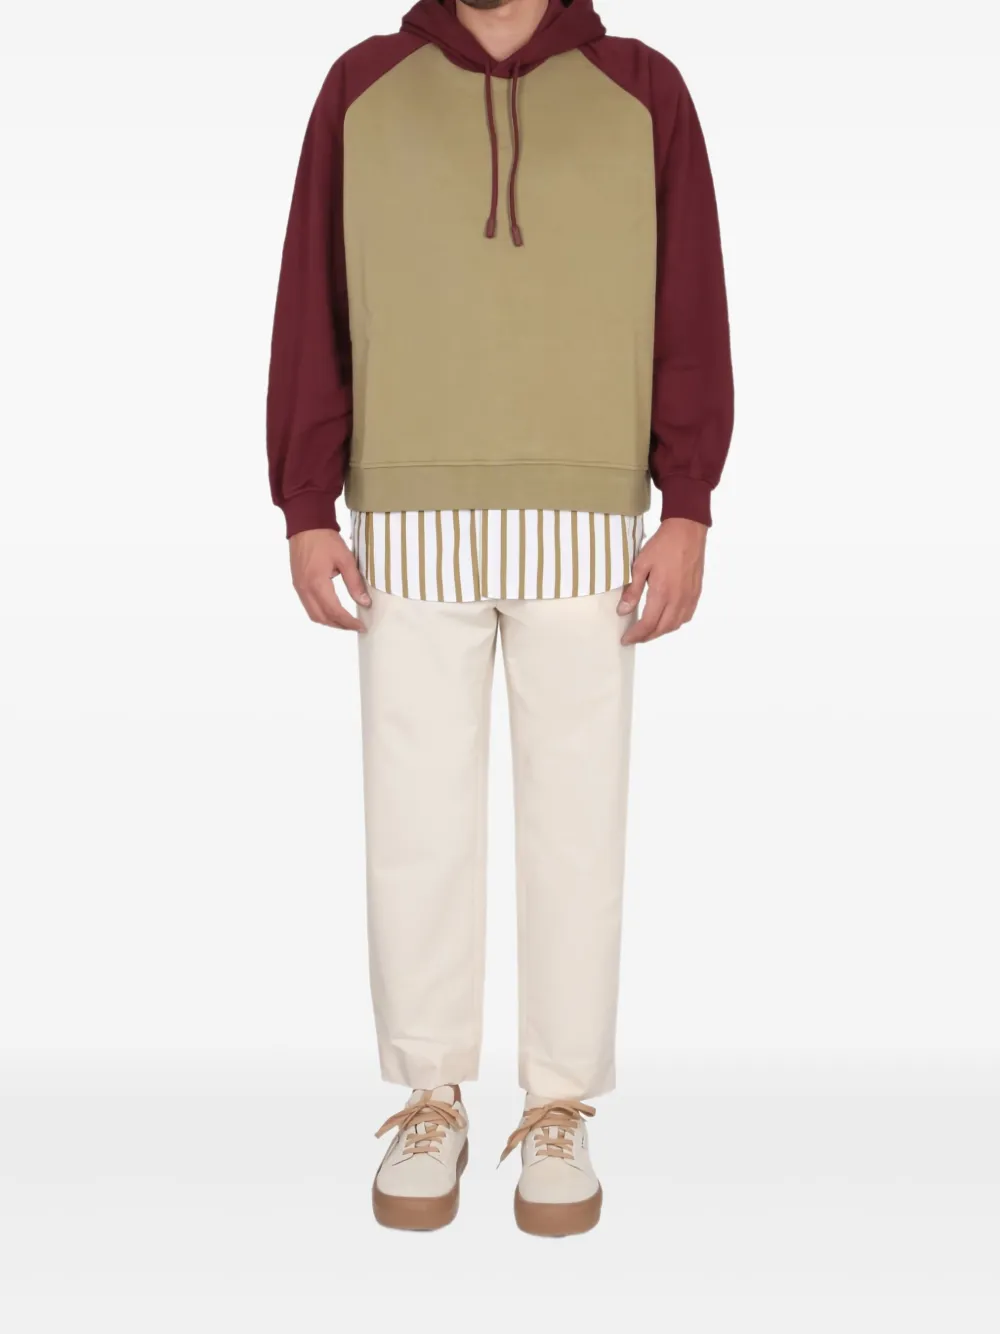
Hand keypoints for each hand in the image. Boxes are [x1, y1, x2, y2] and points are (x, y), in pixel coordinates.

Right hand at [289, 528, 369, 630]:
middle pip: (322, 617)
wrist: (305, 525)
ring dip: (329, 621)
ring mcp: (299, 587)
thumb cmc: (325, 539)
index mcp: (317, 583)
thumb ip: (355, 583)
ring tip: (345, 621)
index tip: (361, 626)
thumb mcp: (345, 559)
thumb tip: (365, 602)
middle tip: (355, 626)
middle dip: (340, 625)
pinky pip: (308, 606)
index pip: (334, 612)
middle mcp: (305, 589)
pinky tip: (332, 611)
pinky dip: (321, 613)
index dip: (348, 622)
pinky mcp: (297, 584)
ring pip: (313, 614)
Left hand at [618, 517, 706, 644]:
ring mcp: (689, 597)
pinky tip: (667, 620)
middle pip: (662, 628)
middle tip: (635, 637)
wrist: (687, 531)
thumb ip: (632, 590)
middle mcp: (678, 599)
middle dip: (647, 637)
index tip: (626, 639)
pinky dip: (675, 623)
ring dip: (661, 631)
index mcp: (662, 593)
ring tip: (648, 631)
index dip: (636, 635)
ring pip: (675, 625)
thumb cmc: (663, 545)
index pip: (648, 624)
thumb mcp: (640, 565)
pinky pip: (686, 616)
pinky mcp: (696, 593)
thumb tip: (623, 610)